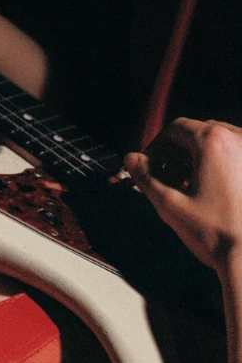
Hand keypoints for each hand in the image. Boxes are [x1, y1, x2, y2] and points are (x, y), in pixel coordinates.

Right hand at [124, 118, 241, 271]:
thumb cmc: (218, 234)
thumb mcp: (169, 205)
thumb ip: (146, 177)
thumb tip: (132, 160)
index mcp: (214, 144)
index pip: (176, 128)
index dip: (156, 146)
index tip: (148, 164)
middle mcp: (239, 141)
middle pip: (198, 133)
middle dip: (177, 153)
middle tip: (165, 178)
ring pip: (218, 143)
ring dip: (198, 159)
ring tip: (188, 187)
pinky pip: (235, 156)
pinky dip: (219, 165)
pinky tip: (211, 190)